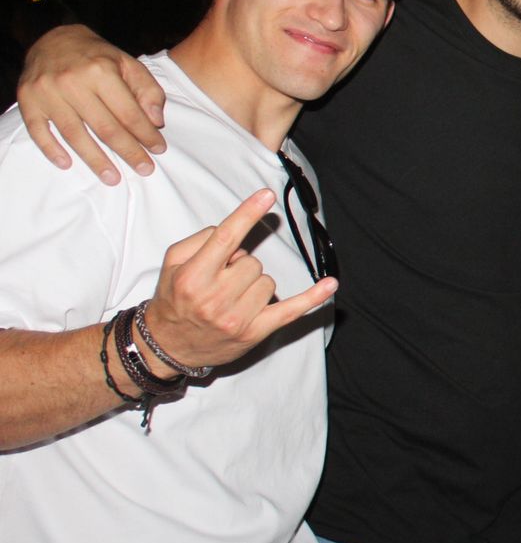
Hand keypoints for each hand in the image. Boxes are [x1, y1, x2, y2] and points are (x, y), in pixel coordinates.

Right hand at [17, 24, 166, 184]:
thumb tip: (156, 121)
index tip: (159, 150)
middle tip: (144, 169)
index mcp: (101, 71)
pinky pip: (38, 131)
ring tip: (112, 177)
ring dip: (95, 160)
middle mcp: (72, 82)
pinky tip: (67, 164)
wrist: (54, 39)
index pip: (128, 113)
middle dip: (128, 152)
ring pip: (74, 135)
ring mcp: (47, 92)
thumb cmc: (98, 57)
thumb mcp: (129, 64)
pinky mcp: (28, 100)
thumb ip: (148, 91)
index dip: (146, 135)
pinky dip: (52, 150)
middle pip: (105, 128)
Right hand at [140, 190, 336, 371]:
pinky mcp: (255, 332)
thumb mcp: (172, 263)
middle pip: (252, 262)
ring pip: (268, 281)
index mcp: (193, 277)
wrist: (167, 346)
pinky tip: (330, 285)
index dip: (248, 214)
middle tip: (222, 281)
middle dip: (241, 266)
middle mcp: (215, 298)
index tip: (267, 196)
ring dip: (254, 284)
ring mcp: (237, 318)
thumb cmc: (173, 299)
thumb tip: (238, 237)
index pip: (226, 238)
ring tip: (232, 297)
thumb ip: (201, 240)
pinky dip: (312, 298)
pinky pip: (291, 311)